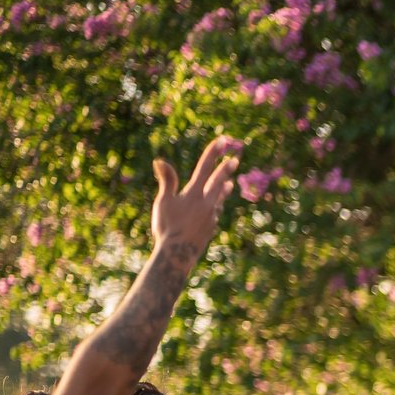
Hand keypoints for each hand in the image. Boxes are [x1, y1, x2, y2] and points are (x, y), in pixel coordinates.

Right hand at [152, 136, 239, 254]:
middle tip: (235, 160)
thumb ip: (167, 181)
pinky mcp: (210, 227)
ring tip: (228, 183)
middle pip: (218, 182)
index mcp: (195, 194)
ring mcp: (211, 216)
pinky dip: (215, 206)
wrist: (178, 254)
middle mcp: (207, 203)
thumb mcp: (164, 202)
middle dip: (225, 169)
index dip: (213, 153)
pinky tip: (213, 207)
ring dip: (223, 189)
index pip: (205, 168)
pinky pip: (214, 212)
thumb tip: (160, 160)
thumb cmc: (167, 227)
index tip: (223, 140)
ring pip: (218, 199)